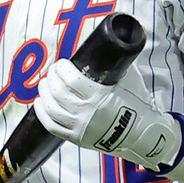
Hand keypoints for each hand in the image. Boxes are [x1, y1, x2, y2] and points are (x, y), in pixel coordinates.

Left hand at [34, 59, 180, 170]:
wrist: (143, 134)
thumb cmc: (138, 105)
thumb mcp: (130, 80)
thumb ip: (118, 64)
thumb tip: (112, 44)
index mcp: (99, 96)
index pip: (70, 79)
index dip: (61, 68)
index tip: (61, 63)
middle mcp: (87, 112)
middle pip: (57, 92)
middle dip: (51, 77)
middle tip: (53, 71)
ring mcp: (80, 127)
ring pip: (51, 108)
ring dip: (44, 92)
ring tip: (44, 83)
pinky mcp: (77, 138)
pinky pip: (51, 126)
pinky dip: (42, 113)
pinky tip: (40, 102)